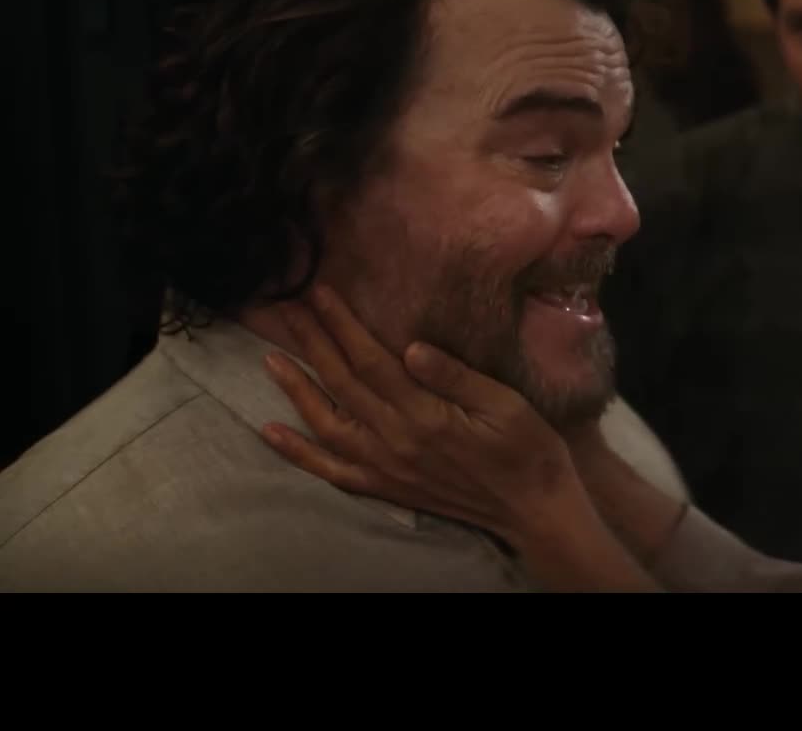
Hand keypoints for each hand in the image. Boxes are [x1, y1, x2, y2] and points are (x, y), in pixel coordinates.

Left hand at [259, 284, 582, 548]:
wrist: (532, 508)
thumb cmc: (528, 449)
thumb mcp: (505, 404)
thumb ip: (455, 376)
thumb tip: (412, 347)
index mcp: (426, 416)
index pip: (372, 361)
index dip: (342, 325)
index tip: (321, 293)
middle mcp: (395, 442)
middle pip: (342, 384)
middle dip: (312, 342)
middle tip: (287, 308)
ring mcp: (385, 468)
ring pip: (326, 424)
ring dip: (295, 389)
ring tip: (271, 356)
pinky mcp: (384, 487)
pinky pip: (330, 471)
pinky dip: (297, 453)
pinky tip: (269, 431)